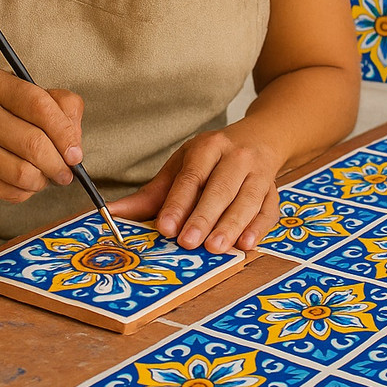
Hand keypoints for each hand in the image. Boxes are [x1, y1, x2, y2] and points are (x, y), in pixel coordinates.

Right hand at [0, 68, 83, 202]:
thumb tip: (75, 144)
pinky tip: (21, 182)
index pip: (40, 105)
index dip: (65, 131)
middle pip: (35, 143)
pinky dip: (26, 190)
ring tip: (43, 175)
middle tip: (66, 171)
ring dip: (43, 180)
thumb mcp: (23, 97)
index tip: (76, 151)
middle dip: (59, 163)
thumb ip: (59, 107)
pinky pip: (11, 191)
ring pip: (25, 173)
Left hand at [111, 125, 281, 252]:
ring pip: (246, 200)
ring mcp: (259, 173)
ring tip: (214, 248)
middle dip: (203, 217)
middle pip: (220, 189)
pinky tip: (246, 244)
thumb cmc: (214, 158)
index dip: (178, 203)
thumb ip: (152, 194)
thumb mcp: (183, 166)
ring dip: (231, 225)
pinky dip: (258, 228)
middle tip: (188, 242)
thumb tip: (113, 213)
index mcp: (208, 147)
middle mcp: (236, 157)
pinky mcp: (274, 190)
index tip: (165, 227)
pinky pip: (268, 210)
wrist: (261, 138)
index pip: (191, 177)